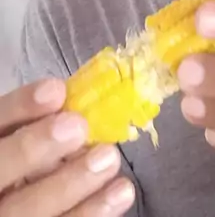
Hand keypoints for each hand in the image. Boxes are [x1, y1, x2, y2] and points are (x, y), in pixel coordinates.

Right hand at [0, 80, 134, 215]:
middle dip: (35, 149)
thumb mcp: (24, 133)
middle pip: (0, 171)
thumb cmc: (32, 157)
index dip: (19, 108)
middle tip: (77, 127)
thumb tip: (70, 96)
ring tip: (109, 158)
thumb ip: (35, 120)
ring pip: (28, 212)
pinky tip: (121, 192)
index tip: (55, 91)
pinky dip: (91, 212)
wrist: (24, 201)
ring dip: (72, 184)